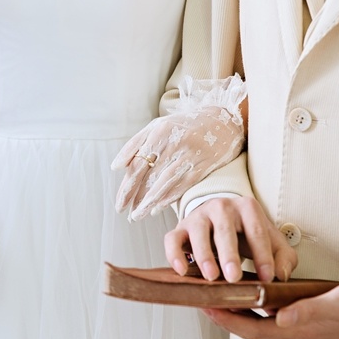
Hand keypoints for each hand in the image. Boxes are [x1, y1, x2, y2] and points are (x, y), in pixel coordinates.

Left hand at [113, 106, 244, 219]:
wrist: (222, 122)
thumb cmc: (183, 125)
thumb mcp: (158, 126)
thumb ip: (136, 144)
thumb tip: (116, 167)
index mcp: (158, 132)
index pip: (136, 164)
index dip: (126, 187)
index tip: (120, 203)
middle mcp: (172, 143)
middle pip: (148, 176)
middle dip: (133, 197)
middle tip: (124, 213)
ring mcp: (188, 155)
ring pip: (163, 184)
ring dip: (148, 203)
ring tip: (137, 216)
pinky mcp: (202, 166)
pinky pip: (181, 186)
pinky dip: (168, 199)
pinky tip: (157, 209)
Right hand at [165, 195, 297, 282]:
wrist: (221, 219)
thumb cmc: (248, 234)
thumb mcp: (273, 242)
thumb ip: (284, 259)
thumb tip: (281, 276)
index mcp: (247, 208)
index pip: (256, 231)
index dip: (262, 255)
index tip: (266, 278)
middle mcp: (221, 207)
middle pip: (225, 229)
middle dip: (229, 254)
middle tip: (234, 277)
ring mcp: (199, 216)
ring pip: (198, 232)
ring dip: (204, 254)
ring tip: (211, 276)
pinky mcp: (180, 228)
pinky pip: (172, 239)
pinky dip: (174, 254)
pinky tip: (182, 271)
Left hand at [203, 279, 338, 338]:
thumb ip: (311, 311)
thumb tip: (279, 317)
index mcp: (301, 332)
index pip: (253, 331)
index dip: (227, 320)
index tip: (205, 306)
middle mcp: (298, 332)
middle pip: (252, 328)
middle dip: (226, 314)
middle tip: (202, 297)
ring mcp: (304, 326)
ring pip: (262, 322)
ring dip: (240, 309)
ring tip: (219, 291)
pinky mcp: (310, 316)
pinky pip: (275, 314)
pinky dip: (259, 303)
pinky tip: (253, 289)